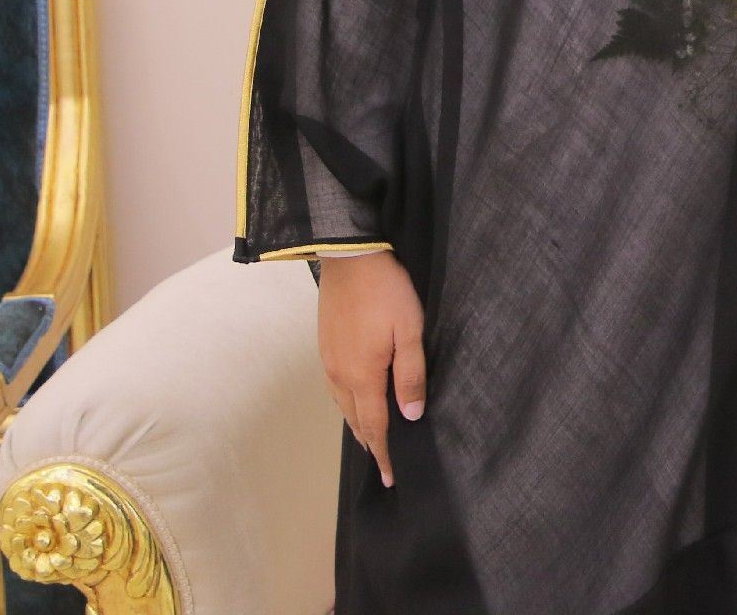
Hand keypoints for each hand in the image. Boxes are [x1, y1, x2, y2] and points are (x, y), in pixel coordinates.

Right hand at [316, 249, 425, 486]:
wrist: (349, 258)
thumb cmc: (387, 293)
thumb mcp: (410, 332)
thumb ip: (411, 375)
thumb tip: (411, 416)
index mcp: (362, 376)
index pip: (376, 426)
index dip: (384, 453)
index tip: (391, 477)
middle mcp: (340, 376)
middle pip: (357, 421)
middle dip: (372, 445)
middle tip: (385, 467)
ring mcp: (328, 362)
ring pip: (344, 406)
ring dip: (359, 426)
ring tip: (373, 442)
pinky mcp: (325, 348)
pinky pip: (336, 389)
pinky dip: (348, 406)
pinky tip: (356, 405)